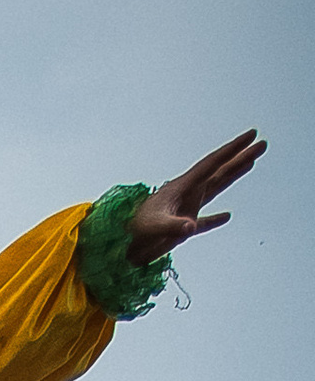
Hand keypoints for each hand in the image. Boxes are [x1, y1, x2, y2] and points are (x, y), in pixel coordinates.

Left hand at [127, 133, 264, 263]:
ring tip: (252, 162)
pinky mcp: (181, 227)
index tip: (251, 135)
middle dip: (241, 156)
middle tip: (262, 143)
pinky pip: (203, 223)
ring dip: (234, 175)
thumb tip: (191, 227)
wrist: (118, 245)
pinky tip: (227, 216)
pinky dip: (215, 220)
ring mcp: (185, 208)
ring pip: (216, 188)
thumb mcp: (153, 226)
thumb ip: (172, 226)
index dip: (233, 149)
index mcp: (182, 187)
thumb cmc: (133, 232)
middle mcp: (187, 194)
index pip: (213, 164)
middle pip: (220, 170)